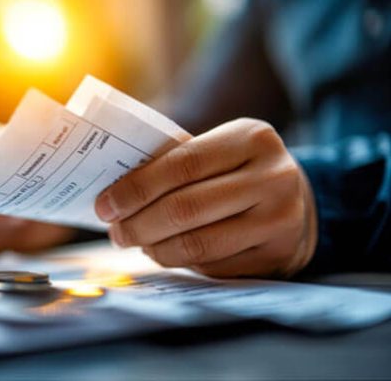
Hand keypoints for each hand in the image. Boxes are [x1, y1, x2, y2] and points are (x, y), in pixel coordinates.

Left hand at [95, 118, 317, 277]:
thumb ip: (175, 161)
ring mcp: (280, 220)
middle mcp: (273, 177)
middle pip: (185, 209)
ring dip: (154, 248)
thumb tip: (113, 189)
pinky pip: (211, 265)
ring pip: (196, 244)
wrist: (297, 199)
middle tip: (115, 231)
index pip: (182, 164)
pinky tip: (165, 251)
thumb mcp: (218, 150)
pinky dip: (179, 261)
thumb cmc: (237, 170)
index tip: (105, 205)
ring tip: (136, 241)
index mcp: (251, 138)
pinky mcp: (276, 255)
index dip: (136, 188)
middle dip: (138, 224)